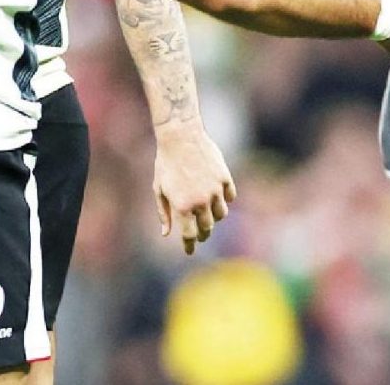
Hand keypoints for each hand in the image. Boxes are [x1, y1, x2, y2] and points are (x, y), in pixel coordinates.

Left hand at [153, 124, 236, 255]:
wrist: (181, 137)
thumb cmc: (165, 163)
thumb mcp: (159, 190)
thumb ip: (164, 213)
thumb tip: (166, 233)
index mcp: (182, 206)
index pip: (190, 235)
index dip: (189, 245)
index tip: (189, 251)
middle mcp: (200, 201)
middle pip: (207, 227)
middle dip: (203, 233)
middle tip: (200, 234)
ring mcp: (215, 190)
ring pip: (221, 214)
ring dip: (215, 217)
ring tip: (208, 215)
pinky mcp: (225, 178)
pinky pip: (230, 196)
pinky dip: (225, 200)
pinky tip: (218, 198)